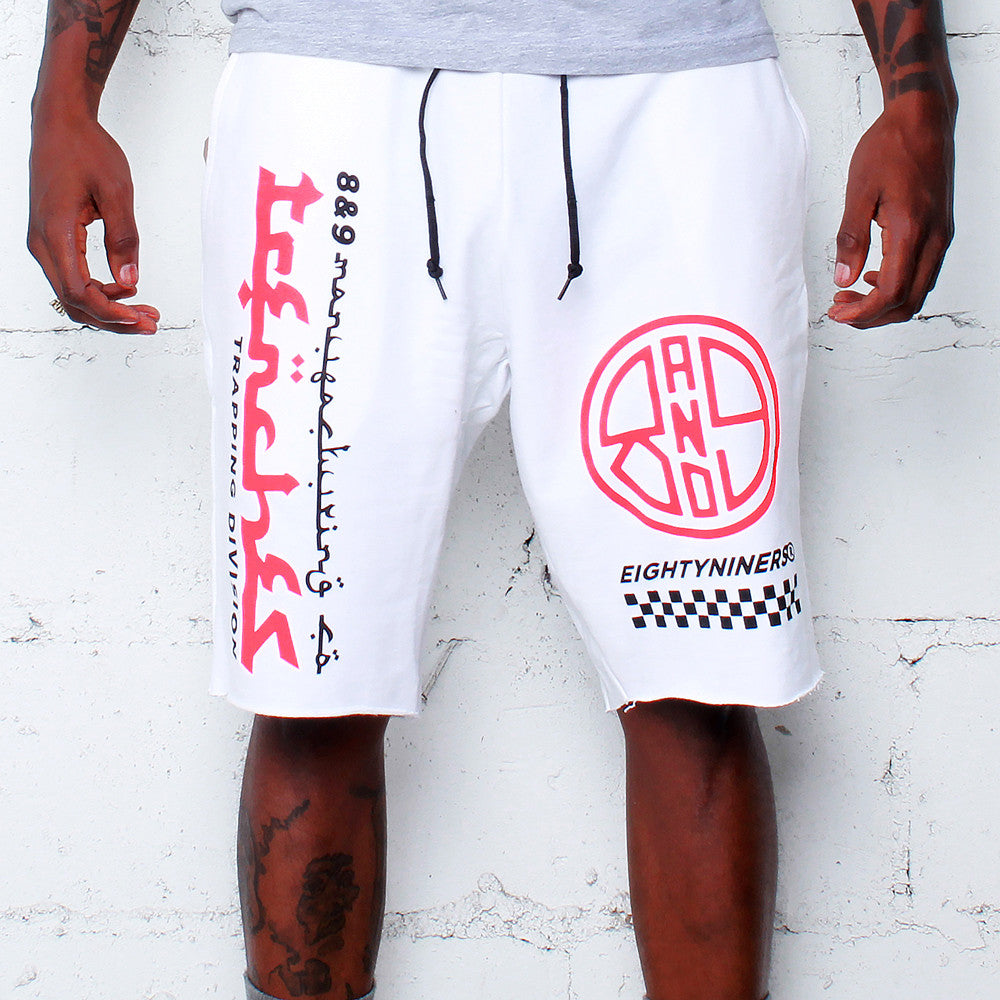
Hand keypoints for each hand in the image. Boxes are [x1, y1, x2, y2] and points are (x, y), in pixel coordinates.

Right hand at [28, 109, 158, 333]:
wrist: (61, 123)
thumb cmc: (85, 149)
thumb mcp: (115, 192)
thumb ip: (124, 239)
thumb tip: (130, 281)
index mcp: (54, 232)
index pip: (79, 292)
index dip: (111, 313)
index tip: (141, 319)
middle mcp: (42, 242)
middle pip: (73, 301)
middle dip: (113, 318)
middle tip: (150, 322)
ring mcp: (43, 241)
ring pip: (72, 293)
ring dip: (107, 308)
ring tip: (144, 311)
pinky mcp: (51, 238)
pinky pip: (72, 277)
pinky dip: (98, 292)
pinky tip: (125, 291)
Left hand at [828, 94, 954, 328]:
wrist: (922, 118)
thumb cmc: (889, 148)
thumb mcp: (859, 192)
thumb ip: (850, 239)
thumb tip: (843, 279)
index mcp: (912, 230)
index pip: (892, 292)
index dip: (863, 311)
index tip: (836, 312)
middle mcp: (934, 238)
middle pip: (908, 302)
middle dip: (872, 315)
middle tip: (840, 310)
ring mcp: (941, 235)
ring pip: (917, 292)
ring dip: (885, 304)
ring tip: (850, 296)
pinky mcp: (940, 231)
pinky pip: (923, 274)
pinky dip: (898, 286)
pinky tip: (872, 276)